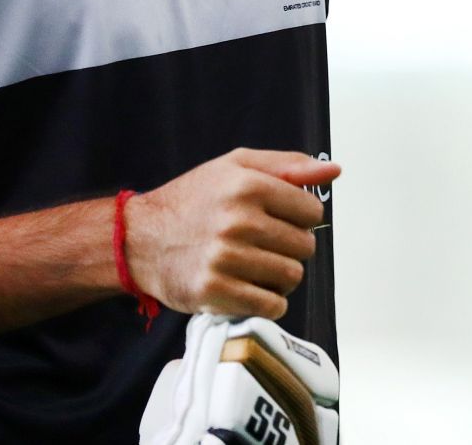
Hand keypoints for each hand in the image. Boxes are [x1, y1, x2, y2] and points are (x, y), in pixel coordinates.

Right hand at [124, 149, 339, 320]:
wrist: (139, 239)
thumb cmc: (192, 200)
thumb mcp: (235, 167)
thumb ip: (288, 166)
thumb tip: (333, 171)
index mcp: (246, 185)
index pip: (312, 210)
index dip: (301, 217)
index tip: (281, 220)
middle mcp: (236, 220)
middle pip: (305, 246)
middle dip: (290, 248)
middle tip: (265, 245)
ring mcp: (224, 258)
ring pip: (292, 277)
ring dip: (280, 276)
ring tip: (256, 266)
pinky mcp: (213, 291)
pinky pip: (271, 305)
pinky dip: (268, 302)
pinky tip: (250, 288)